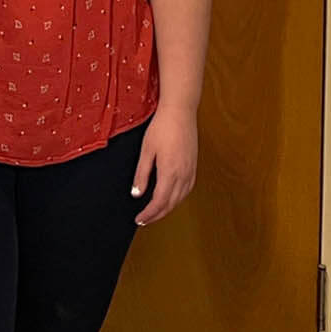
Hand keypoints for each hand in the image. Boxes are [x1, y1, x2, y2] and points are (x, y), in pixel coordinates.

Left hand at [132, 107, 197, 225]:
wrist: (181, 111)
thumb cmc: (162, 128)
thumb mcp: (146, 151)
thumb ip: (142, 174)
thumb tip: (137, 194)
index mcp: (170, 172)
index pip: (159, 202)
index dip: (149, 214)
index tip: (139, 219)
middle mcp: (183, 175)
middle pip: (171, 203)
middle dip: (157, 215)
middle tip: (144, 220)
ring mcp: (191, 170)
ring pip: (180, 198)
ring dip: (168, 208)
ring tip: (155, 212)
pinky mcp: (194, 165)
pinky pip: (187, 189)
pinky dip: (178, 198)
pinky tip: (171, 197)